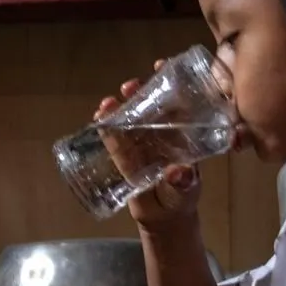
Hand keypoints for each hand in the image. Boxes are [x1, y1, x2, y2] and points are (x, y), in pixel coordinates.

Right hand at [96, 61, 207, 228]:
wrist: (163, 218)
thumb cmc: (180, 199)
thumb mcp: (185, 192)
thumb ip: (183, 183)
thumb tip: (180, 173)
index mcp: (182, 135)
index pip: (177, 102)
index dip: (170, 83)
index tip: (161, 66)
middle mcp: (161, 133)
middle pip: (149, 105)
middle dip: (139, 92)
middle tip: (129, 86)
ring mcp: (142, 142)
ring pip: (130, 118)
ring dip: (120, 108)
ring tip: (109, 103)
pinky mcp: (125, 154)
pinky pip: (115, 138)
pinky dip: (107, 127)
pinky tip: (99, 118)